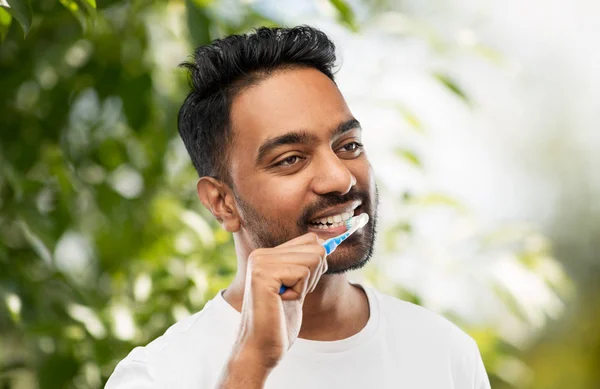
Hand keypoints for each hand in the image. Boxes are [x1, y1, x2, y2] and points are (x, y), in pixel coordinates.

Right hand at [233, 232, 327, 369]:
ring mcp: (260, 262)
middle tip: (291, 294)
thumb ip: (306, 263)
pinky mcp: (264, 274)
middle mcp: (260, 254)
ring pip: (313, 259)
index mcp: (266, 254)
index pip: (310, 239)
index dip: (316, 264)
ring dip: (306, 285)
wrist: (261, 348)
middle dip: (313, 276)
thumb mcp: (296, 286)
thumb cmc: (279, 322)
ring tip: (285, 298)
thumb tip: (328, 243)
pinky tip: (281, 302)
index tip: (300, 285)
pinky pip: (303, 272)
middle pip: (315, 248)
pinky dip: (299, 292)